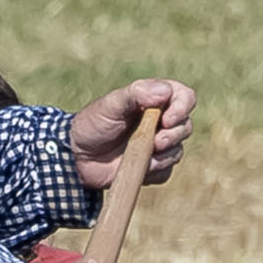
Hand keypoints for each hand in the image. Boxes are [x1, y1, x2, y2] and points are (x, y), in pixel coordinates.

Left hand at [63, 78, 194, 199]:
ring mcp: (158, 146)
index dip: (182, 107)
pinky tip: (137, 167)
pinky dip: (154, 171)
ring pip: (178, 151)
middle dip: (173, 135)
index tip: (167, 119)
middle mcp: (160, 122)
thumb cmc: (92, 124)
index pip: (185, 97)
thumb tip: (165, 91)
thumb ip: (136, 94)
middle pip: (185, 126)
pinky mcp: (153, 167)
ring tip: (141, 155)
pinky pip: (166, 172)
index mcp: (154, 101)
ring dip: (163, 155)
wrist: (77, 157)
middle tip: (156, 142)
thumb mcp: (110, 105)